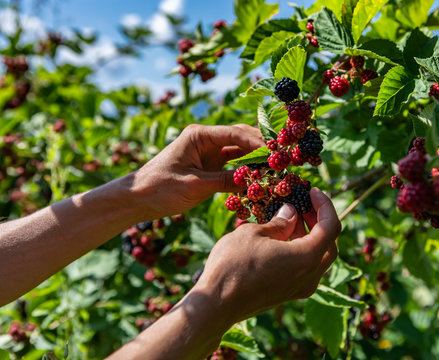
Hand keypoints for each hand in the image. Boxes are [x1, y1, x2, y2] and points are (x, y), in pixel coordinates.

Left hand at [130, 124, 263, 218]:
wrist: (137, 199)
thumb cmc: (160, 187)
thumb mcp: (195, 185)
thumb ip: (226, 181)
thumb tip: (255, 181)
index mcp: (199, 135)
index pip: (236, 134)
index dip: (258, 144)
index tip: (275, 155)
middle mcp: (206, 140)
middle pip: (241, 139)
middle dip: (261, 149)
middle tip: (281, 161)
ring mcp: (208, 154)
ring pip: (239, 153)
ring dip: (255, 161)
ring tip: (274, 170)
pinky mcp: (209, 167)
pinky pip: (233, 167)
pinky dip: (245, 172)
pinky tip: (259, 179)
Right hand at [194, 188, 340, 324]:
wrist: (215, 305)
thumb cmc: (233, 265)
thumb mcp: (254, 233)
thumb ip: (279, 222)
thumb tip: (290, 213)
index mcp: (307, 258)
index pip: (331, 227)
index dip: (325, 205)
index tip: (312, 191)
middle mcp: (310, 276)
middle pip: (328, 244)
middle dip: (318, 221)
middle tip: (303, 204)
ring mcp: (300, 288)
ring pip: (316, 258)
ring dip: (308, 236)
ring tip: (289, 217)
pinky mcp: (287, 294)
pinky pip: (303, 268)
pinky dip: (299, 250)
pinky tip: (280, 238)